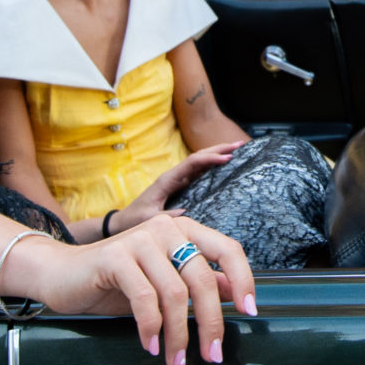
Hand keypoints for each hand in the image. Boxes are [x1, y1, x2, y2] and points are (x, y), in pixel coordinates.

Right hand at [26, 215, 255, 364]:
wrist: (63, 275)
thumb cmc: (116, 282)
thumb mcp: (164, 282)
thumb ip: (198, 282)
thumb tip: (234, 294)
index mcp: (184, 230)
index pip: (228, 249)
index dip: (244, 281)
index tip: (249, 312)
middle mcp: (165, 228)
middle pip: (202, 278)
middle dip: (210, 323)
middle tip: (211, 354)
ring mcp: (140, 240)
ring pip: (175, 293)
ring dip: (178, 335)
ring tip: (176, 359)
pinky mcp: (115, 256)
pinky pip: (145, 298)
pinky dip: (151, 327)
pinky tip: (151, 345)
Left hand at [119, 142, 239, 227]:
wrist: (123, 220)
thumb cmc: (134, 220)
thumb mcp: (150, 219)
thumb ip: (167, 215)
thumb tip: (187, 212)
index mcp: (167, 180)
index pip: (191, 164)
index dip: (209, 159)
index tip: (228, 158)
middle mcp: (173, 176)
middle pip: (198, 157)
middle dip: (219, 149)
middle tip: (240, 144)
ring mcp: (177, 179)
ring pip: (199, 161)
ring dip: (217, 153)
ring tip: (237, 148)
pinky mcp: (179, 185)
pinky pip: (198, 171)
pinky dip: (212, 164)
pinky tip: (224, 162)